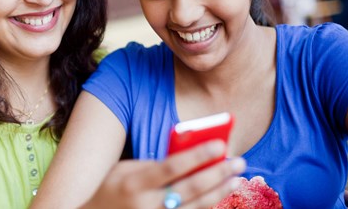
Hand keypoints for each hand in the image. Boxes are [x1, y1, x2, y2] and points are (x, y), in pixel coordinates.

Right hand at [79, 140, 244, 208]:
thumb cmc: (109, 188)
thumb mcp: (124, 170)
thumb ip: (152, 165)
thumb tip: (186, 156)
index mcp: (134, 183)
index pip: (172, 167)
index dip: (197, 155)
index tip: (220, 145)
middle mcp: (146, 205)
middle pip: (189, 188)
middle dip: (217, 174)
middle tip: (238, 161)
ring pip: (194, 207)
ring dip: (218, 192)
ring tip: (235, 178)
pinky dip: (205, 207)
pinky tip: (219, 197)